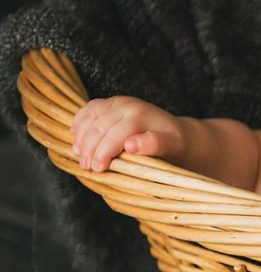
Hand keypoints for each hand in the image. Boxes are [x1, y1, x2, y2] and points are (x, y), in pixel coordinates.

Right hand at [71, 96, 185, 171]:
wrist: (174, 132)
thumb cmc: (173, 143)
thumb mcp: (171, 147)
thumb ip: (153, 144)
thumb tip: (130, 145)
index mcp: (140, 115)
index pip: (114, 135)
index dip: (103, 153)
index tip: (98, 169)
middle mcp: (127, 104)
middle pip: (99, 127)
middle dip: (90, 149)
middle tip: (86, 167)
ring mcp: (116, 101)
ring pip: (90, 118)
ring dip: (81, 138)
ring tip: (80, 157)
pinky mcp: (109, 103)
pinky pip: (88, 110)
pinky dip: (80, 123)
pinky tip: (76, 137)